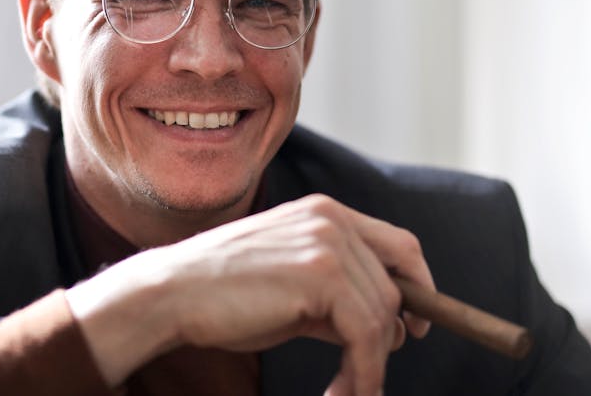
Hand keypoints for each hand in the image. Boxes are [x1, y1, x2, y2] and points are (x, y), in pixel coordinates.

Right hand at [64, 194, 434, 395]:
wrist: (172, 295)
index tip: (417, 327)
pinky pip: (366, 335)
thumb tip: (388, 330)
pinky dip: (363, 373)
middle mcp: (332, 219)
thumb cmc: (222, 296)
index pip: (400, 246)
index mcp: (326, 213)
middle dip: (388, 340)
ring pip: (383, 316)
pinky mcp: (321, 275)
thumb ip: (337, 299)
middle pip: (396, 287)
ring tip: (344, 392)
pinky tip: (340, 392)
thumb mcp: (290, 290)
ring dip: (370, 367)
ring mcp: (328, 244)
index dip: (419, 287)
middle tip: (361, 380)